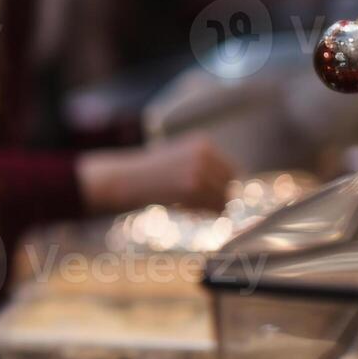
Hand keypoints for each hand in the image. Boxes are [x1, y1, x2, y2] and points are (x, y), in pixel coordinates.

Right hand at [76, 135, 236, 213]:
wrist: (126, 178)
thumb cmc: (151, 174)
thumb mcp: (180, 160)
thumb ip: (204, 169)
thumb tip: (231, 192)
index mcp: (203, 143)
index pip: (230, 170)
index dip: (222, 187)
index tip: (212, 198)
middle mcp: (204, 154)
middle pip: (230, 184)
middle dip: (219, 198)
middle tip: (203, 208)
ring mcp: (199, 170)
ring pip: (223, 198)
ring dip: (211, 209)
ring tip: (191, 211)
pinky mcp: (192, 187)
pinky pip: (212, 208)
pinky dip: (203, 215)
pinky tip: (187, 213)